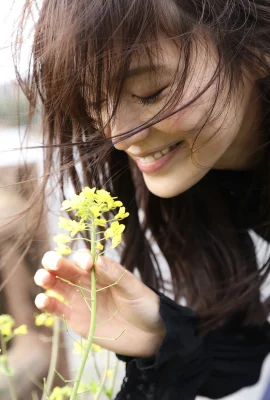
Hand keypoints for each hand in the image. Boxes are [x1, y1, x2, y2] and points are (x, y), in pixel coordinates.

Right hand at [34, 251, 164, 357]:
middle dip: (54, 262)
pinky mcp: (75, 319)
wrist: (148, 335)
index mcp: (101, 270)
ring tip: (43, 278)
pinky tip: (43, 300)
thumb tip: (96, 260)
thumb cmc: (143, 305)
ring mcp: (79, 299)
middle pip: (64, 268)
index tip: (86, 264)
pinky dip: (47, 303)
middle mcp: (86, 281)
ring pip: (56, 285)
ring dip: (46, 279)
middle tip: (52, 264)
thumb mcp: (133, 288)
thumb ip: (115, 275)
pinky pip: (57, 309)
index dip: (82, 258)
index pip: (84, 258)